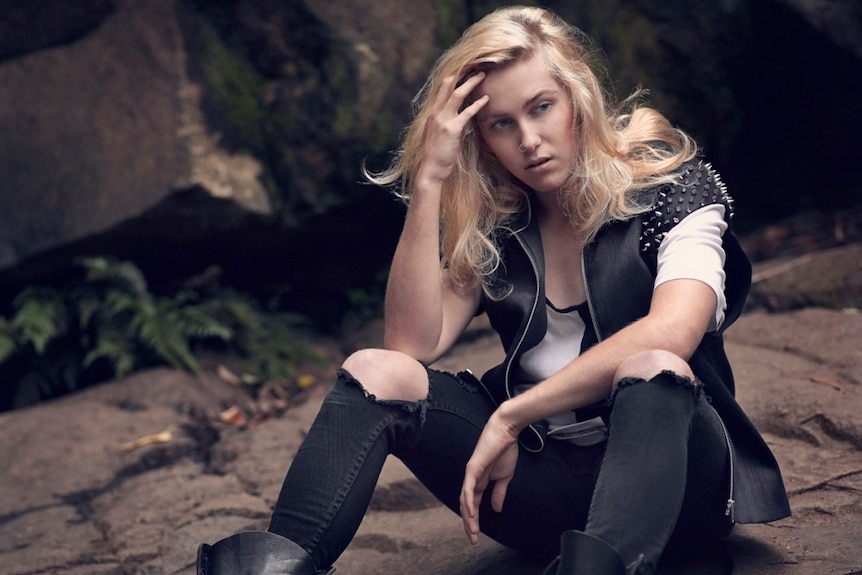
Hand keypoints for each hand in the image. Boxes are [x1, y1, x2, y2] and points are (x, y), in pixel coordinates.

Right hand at [418, 72, 488, 185]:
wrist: (430, 170)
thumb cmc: (436, 156)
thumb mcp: (439, 135)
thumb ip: (447, 122)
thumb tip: (460, 116)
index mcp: (433, 113)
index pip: (442, 88)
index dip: (454, 75)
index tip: (465, 67)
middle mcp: (436, 113)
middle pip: (447, 84)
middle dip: (461, 71)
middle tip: (473, 62)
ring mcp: (443, 120)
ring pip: (456, 94)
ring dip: (470, 82)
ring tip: (482, 74)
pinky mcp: (451, 129)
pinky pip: (466, 113)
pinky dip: (477, 104)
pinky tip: (486, 99)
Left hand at [459, 410, 519, 544]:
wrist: (506, 431)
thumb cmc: (505, 450)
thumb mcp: (505, 477)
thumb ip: (499, 493)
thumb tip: (496, 509)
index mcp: (480, 482)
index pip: (473, 505)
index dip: (474, 520)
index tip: (477, 535)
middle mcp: (472, 480)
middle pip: (466, 506)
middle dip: (469, 523)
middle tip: (473, 539)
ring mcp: (471, 474)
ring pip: (465, 500)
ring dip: (468, 517)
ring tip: (472, 531)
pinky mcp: (473, 468)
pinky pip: (468, 488)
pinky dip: (469, 502)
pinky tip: (471, 513)